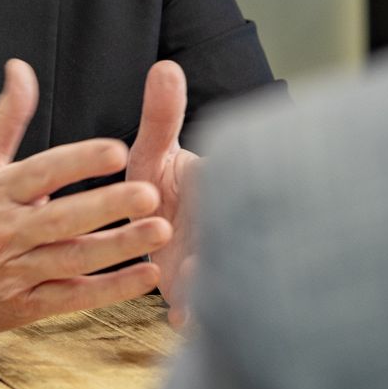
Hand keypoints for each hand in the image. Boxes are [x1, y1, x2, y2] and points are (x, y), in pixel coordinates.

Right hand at [0, 59, 170, 338]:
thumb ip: (7, 117)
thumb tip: (21, 68)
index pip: (42, 172)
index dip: (79, 161)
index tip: (117, 150)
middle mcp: (6, 231)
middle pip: (62, 219)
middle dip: (108, 206)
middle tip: (151, 193)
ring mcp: (15, 271)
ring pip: (72, 259)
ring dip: (118, 247)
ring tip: (160, 232)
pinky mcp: (23, 306)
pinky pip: (73, 298)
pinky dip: (110, 290)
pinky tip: (145, 276)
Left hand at [128, 60, 201, 325]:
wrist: (165, 236)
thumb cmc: (162, 190)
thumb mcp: (155, 154)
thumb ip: (161, 117)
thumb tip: (164, 67)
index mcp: (214, 187)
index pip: (226, 181)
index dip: (220, 182)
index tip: (210, 180)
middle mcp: (220, 226)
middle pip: (232, 233)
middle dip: (218, 238)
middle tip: (203, 244)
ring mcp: (211, 266)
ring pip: (222, 275)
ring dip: (209, 280)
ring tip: (192, 283)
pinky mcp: (196, 300)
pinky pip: (202, 312)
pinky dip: (195, 316)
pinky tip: (184, 322)